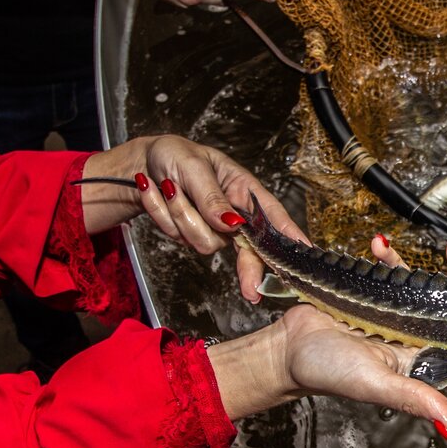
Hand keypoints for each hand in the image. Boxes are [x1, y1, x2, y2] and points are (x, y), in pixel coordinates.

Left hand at [79, 134, 305, 301]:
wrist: (141, 165)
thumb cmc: (174, 155)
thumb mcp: (193, 166)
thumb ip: (212, 197)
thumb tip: (232, 225)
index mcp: (243, 189)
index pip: (272, 216)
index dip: (290, 236)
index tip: (305, 254)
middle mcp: (234, 213)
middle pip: (249, 247)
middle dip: (248, 268)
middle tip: (252, 292)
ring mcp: (214, 228)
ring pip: (205, 242)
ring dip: (180, 216)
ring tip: (168, 187)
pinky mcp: (192, 236)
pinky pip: (180, 238)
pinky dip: (164, 216)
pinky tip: (158, 193)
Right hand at [208, 235, 446, 438]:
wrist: (287, 347)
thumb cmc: (328, 371)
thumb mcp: (375, 385)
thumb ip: (417, 400)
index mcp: (434, 370)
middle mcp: (432, 348)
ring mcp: (414, 323)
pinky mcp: (391, 301)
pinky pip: (407, 277)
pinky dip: (400, 259)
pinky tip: (383, 244)